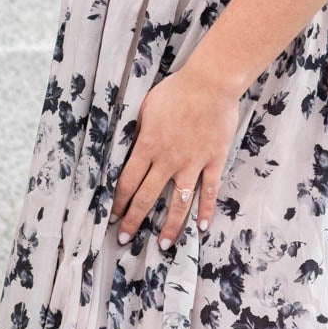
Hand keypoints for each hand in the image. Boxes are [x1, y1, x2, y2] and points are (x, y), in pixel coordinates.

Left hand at [110, 59, 241, 248]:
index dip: (119, 203)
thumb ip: (139, 133)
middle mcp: (167, 160)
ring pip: (178, 202)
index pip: (127, 182)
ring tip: (164, 245)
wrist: (210, 83)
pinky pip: (210, 191)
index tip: (113, 217)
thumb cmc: (176, 91)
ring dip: (170, 226)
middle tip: (126, 238)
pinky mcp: (214, 161)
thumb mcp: (146, 108)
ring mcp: (192, 163)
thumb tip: (132, 149)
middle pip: (146, 197)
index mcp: (148, 147)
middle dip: (134, 220)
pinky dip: (206, 210)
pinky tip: (202, 228)